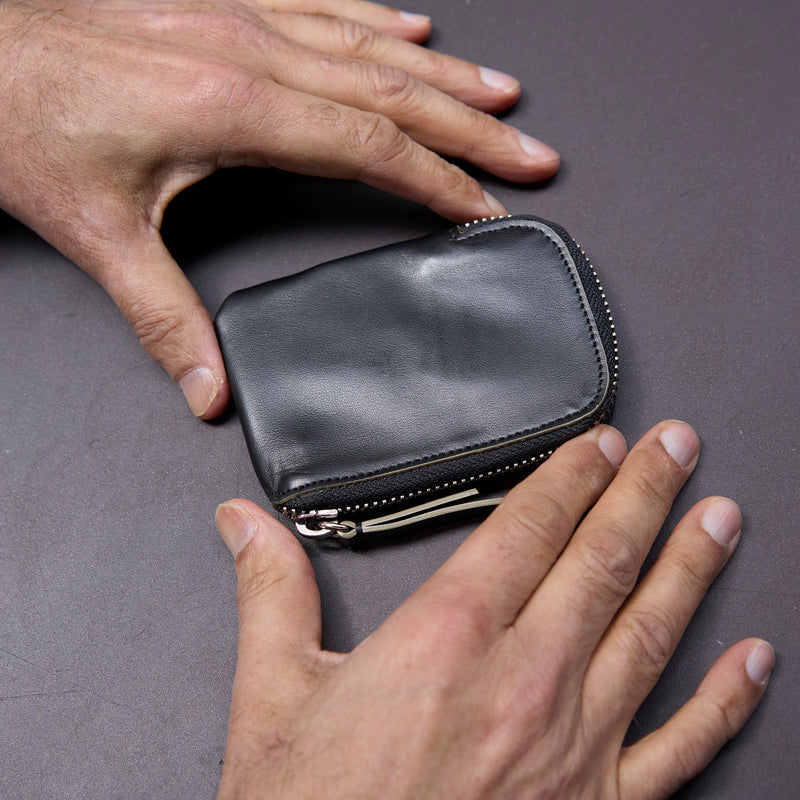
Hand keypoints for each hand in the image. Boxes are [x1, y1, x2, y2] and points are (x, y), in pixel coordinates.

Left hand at [0, 0, 557, 417]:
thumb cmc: (25, 121)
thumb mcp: (96, 231)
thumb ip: (161, 314)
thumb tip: (206, 387)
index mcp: (233, 105)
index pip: (369, 146)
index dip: (437, 181)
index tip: (485, 208)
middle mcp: (250, 49)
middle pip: (394, 91)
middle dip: (473, 129)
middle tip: (532, 152)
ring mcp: (241, 13)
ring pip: (373, 43)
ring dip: (445, 74)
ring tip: (502, 95)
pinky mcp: (223, 0)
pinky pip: (326, 4)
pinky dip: (381, 18)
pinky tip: (417, 25)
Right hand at [214, 421, 771, 798]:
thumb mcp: (272, 696)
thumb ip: (270, 593)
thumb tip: (243, 523)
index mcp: (447, 642)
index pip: (528, 529)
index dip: (570, 477)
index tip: (599, 443)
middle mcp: (524, 683)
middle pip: (600, 562)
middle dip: (643, 494)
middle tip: (675, 448)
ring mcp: (573, 748)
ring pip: (651, 633)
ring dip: (690, 566)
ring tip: (720, 517)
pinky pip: (681, 747)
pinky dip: (724, 701)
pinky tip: (753, 663)